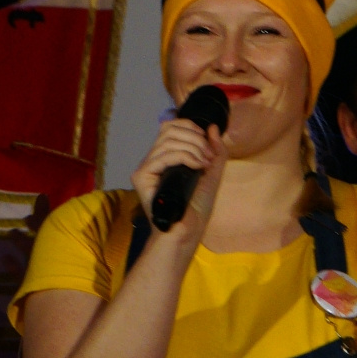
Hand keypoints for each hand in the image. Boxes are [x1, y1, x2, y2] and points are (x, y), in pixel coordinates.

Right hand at [129, 112, 227, 238]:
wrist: (188, 230)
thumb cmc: (196, 207)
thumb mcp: (212, 173)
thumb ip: (215, 150)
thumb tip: (213, 127)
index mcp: (165, 156)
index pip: (170, 127)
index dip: (190, 127)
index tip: (207, 144)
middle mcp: (152, 159)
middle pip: (168, 129)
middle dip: (195, 138)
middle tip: (208, 156)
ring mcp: (145, 167)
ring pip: (167, 141)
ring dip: (193, 148)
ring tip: (205, 163)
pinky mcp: (141, 177)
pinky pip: (164, 156)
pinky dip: (185, 156)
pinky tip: (197, 167)